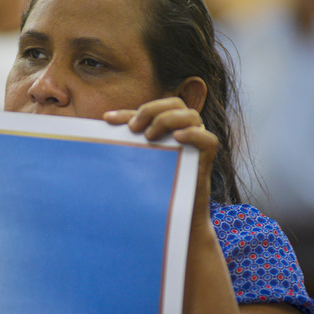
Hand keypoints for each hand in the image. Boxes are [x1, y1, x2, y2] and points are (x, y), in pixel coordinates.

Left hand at [104, 97, 217, 228]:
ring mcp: (198, 141)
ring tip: (149, 136)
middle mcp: (186, 128)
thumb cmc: (155, 181)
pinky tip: (177, 138)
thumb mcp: (138, 157)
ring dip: (167, 120)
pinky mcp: (208, 157)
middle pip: (175, 103)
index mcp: (170, 125)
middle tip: (134, 128)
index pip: (153, 107)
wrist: (174, 210)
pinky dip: (193, 134)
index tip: (108, 120)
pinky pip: (208, 139)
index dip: (130, 110)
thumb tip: (104, 121)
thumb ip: (128, 139)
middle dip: (151, 110)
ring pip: (191, 115)